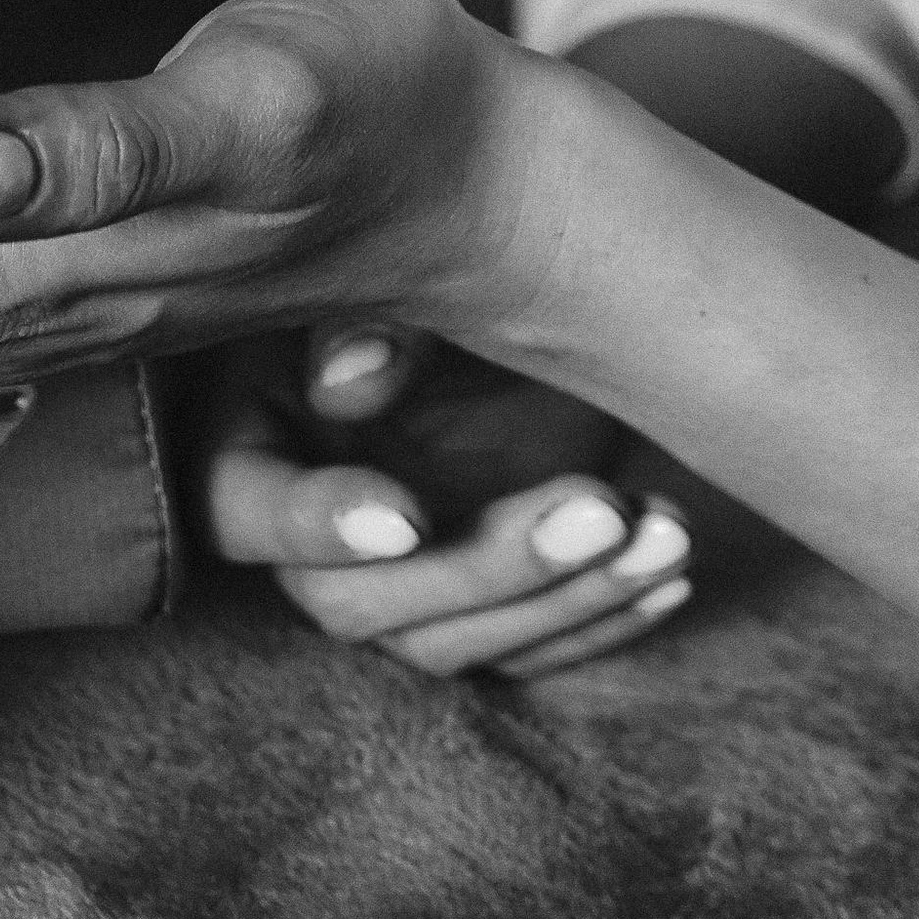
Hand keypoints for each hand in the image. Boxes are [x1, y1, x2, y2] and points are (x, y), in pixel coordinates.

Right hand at [190, 324, 692, 680]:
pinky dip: (604, 619)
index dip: (315, 525)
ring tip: (665, 534)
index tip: (409, 516)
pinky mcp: (475, 616)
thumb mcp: (417, 277)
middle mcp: (311, 535)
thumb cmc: (456, 265)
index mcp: (256, 442)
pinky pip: (525, 653)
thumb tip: (346, 383)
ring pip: (448, 645)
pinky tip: (672, 570)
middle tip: (597, 508)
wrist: (544, 293)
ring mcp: (395, 587)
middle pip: (356, 604)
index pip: (245, 511)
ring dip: (565, 600)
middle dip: (483, 568)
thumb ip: (374, 318)